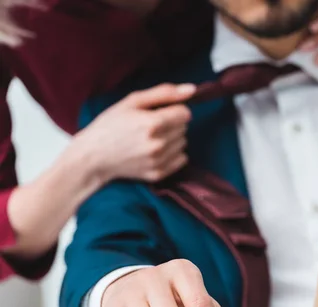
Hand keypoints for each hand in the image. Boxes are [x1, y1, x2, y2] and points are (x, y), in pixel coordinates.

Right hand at [73, 84, 195, 183]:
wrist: (93, 156)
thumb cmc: (111, 125)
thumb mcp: (133, 101)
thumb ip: (165, 93)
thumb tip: (192, 89)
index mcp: (152, 123)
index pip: (185, 113)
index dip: (173, 110)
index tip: (159, 112)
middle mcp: (158, 144)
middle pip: (184, 128)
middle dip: (172, 124)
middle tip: (151, 126)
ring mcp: (159, 161)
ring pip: (183, 143)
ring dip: (173, 139)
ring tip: (152, 138)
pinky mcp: (159, 173)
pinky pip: (182, 159)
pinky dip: (173, 154)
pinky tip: (156, 151)